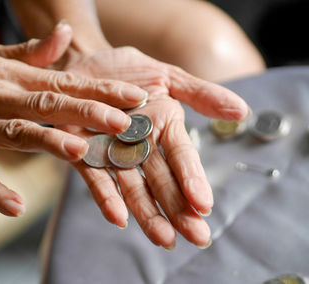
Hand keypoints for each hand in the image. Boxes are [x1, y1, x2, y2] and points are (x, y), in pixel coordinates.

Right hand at [0, 25, 147, 216]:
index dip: (99, 90)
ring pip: (18, 134)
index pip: (63, 81)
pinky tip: (17, 207)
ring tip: (80, 152)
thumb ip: (34, 52)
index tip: (134, 97)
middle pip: (47, 105)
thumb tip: (65, 32)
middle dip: (87, 113)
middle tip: (123, 123)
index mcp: (9, 74)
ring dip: (48, 143)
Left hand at [62, 47, 248, 248]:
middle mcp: (141, 146)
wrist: (83, 63)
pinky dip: (107, 198)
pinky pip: (97, 179)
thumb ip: (200, 94)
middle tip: (197, 237)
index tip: (204, 205)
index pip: (182, 157)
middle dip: (178, 209)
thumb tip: (241, 111)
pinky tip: (119, 218)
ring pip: (133, 188)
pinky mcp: (86, 156)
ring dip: (148, 213)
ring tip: (164, 238)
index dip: (193, 179)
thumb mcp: (165, 75)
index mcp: (164, 128)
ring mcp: (113, 154)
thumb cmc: (124, 70)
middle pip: (162, 181)